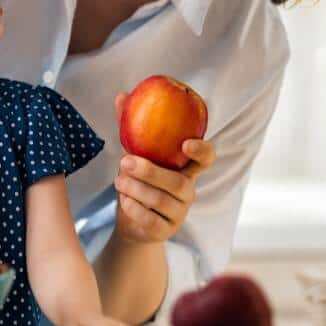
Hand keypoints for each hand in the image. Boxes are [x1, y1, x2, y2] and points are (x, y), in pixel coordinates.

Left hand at [111, 92, 215, 243]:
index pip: (206, 158)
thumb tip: (122, 95)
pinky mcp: (165, 230)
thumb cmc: (136, 180)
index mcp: (185, 168)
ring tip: (118, 181)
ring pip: (162, 200)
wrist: (130, 220)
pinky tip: (123, 200)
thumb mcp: (133, 152)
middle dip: (150, 172)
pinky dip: (134, 209)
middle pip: (179, 182)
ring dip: (136, 189)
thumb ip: (130, 126)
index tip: (186, 142)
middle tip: (125, 162)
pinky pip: (152, 220)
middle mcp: (188, 190)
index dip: (202, 150)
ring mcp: (179, 212)